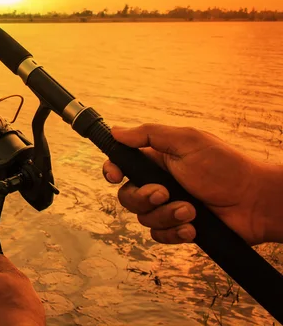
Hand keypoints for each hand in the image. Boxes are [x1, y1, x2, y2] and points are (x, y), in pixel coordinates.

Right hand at [102, 124, 279, 245]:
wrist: (255, 202)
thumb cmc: (226, 167)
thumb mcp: (187, 141)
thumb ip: (150, 134)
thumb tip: (116, 131)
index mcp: (157, 160)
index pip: (122, 165)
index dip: (112, 171)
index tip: (114, 176)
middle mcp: (159, 183)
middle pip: (128, 196)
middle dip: (143, 198)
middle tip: (165, 194)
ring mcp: (168, 207)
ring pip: (144, 218)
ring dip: (166, 216)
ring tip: (190, 210)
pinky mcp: (178, 227)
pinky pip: (159, 236)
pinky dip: (174, 232)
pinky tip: (193, 227)